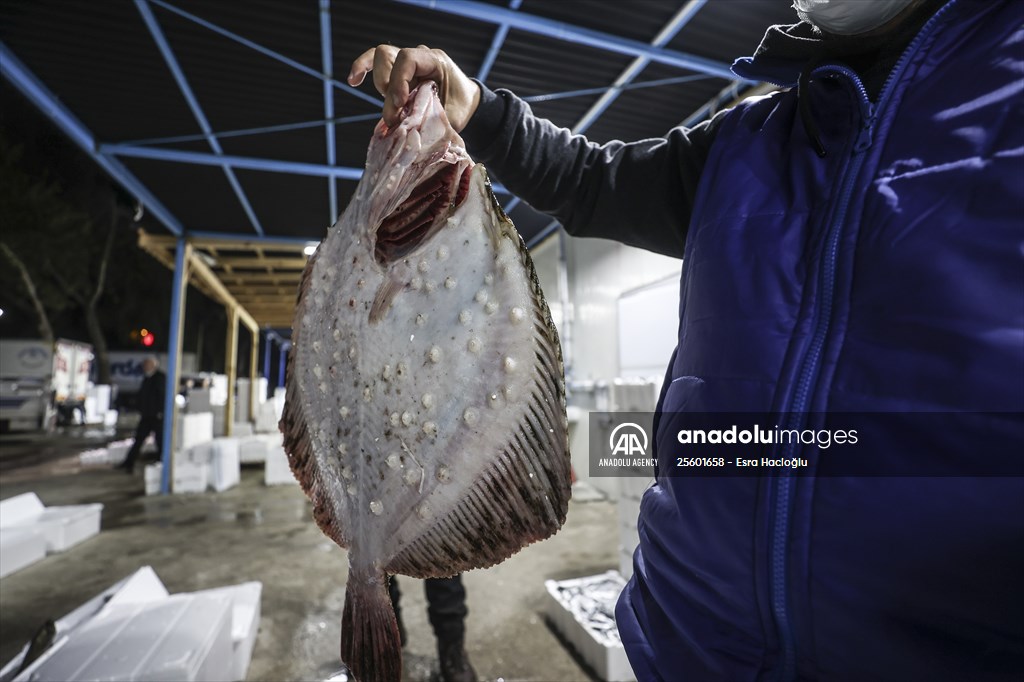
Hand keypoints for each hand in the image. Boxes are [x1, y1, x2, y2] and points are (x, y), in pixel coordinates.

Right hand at [348, 45, 481, 131]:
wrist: (466, 104)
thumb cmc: (461, 108)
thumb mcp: (451, 116)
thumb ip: (431, 119)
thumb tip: (407, 130)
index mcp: (435, 61)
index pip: (408, 58)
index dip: (399, 80)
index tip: (400, 103)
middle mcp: (418, 56)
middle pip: (389, 57)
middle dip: (388, 89)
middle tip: (395, 116)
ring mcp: (406, 63)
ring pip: (380, 59)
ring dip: (379, 85)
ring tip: (390, 111)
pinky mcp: (396, 73)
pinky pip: (374, 63)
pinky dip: (362, 68)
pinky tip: (353, 80)